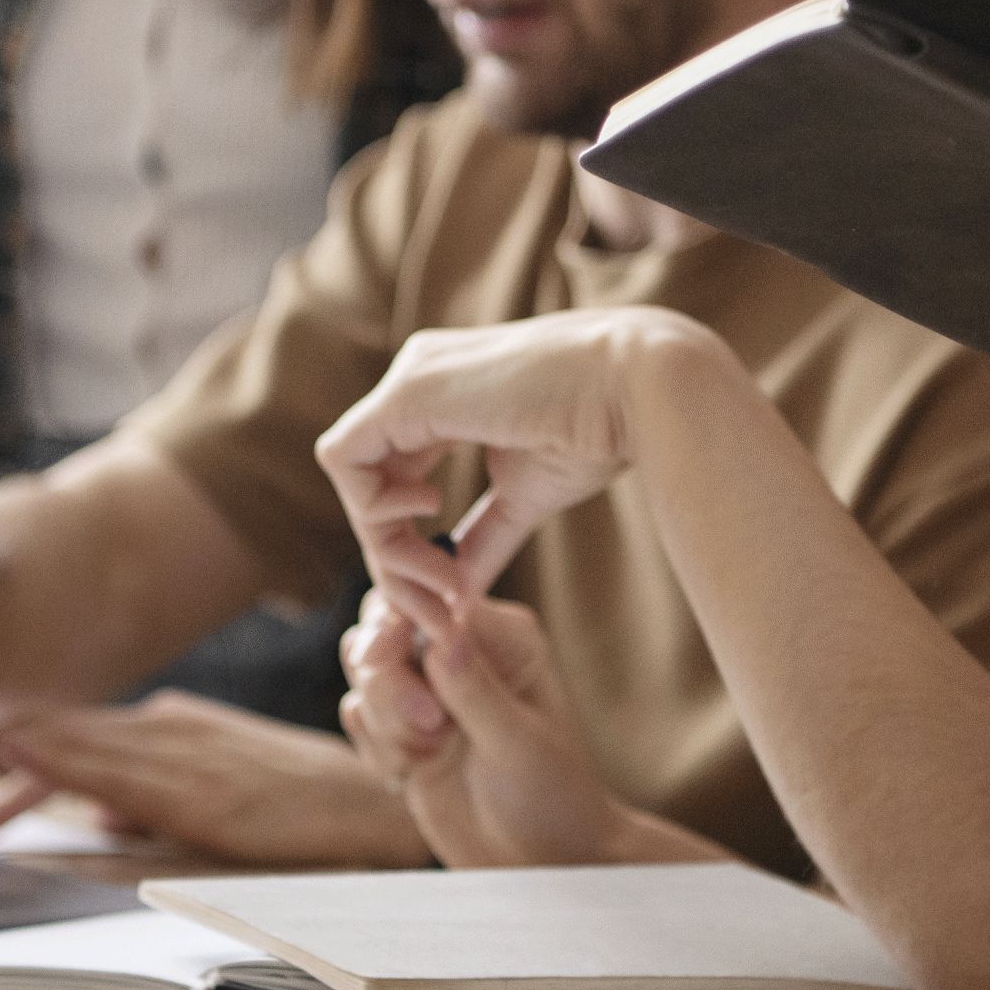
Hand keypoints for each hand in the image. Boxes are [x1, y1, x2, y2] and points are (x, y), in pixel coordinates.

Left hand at [0, 690, 429, 866]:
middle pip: (47, 730)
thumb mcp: (216, 803)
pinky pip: (115, 777)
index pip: (60, 731)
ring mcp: (182, 755)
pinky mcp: (201, 789)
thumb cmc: (313, 809)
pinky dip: (59, 766)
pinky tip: (15, 760)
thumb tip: (91, 828)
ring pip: (66, 747)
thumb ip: (152, 808)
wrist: (391, 807)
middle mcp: (164, 730)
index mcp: (165, 731)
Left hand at [314, 307, 732, 632]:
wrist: (643, 388)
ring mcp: (410, 378)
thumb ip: (484, 537)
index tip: (454, 596)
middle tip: (441, 611)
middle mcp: (419, 378)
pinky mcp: (407, 391)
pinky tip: (431, 521)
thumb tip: (457, 596)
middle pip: (368, 482)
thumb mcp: (527, 494)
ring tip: (446, 581)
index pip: (396, 476)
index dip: (409, 544)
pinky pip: (346, 459)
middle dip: (394, 558)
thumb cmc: (602, 430)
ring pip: (352, 475)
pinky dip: (374, 510)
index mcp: (447, 395)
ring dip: (388, 546)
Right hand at [339, 590, 694, 867]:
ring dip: (386, 720)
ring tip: (431, 754)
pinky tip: (414, 775)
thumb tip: (443, 631)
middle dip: (388, 681)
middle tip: (431, 729)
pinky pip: (359, 715)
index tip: (403, 675)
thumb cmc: (552, 796)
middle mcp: (461, 652)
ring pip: (364, 671)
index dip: (401, 627)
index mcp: (502, 638)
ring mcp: (429, 690)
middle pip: (382, 626)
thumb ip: (475, 689)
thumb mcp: (518, 744)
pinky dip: (377, 748)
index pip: (430, 600)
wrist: (543, 861)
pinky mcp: (404, 729)